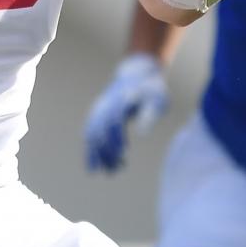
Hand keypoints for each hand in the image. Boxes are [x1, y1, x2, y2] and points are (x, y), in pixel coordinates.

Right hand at [85, 54, 169, 171]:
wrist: (137, 74)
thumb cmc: (151, 90)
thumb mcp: (157, 101)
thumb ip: (149, 115)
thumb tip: (143, 135)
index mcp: (120, 100)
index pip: (114, 120)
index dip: (117, 137)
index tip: (123, 153)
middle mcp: (106, 105)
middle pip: (101, 130)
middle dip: (107, 151)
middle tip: (118, 169)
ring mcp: (98, 110)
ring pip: (92, 135)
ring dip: (98, 155)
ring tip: (109, 172)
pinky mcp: (96, 115)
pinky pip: (89, 136)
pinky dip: (89, 151)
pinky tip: (93, 168)